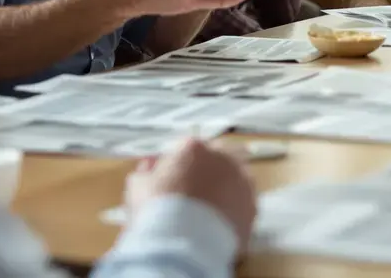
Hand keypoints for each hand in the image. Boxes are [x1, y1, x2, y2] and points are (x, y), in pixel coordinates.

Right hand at [124, 138, 256, 249]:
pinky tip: (219, 222)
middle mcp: (222, 159)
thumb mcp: (139, 188)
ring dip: (225, 186)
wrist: (182, 243)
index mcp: (194, 148)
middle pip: (219, 155)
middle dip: (208, 168)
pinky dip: (234, 209)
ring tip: (208, 208)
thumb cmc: (158, 212)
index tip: (173, 175)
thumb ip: (145, 173)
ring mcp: (241, 182)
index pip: (188, 147)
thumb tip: (147, 169)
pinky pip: (244, 203)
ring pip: (236, 177)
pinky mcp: (252, 206)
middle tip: (195, 187)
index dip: (179, 162)